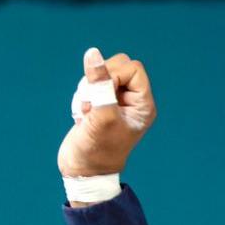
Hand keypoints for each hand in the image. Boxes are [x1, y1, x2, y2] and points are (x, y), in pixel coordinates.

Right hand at [57, 47, 157, 178]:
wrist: (83, 172)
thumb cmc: (97, 150)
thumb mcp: (101, 115)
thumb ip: (100, 84)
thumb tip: (93, 53)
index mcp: (143, 105)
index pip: (132, 68)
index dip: (114, 74)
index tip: (104, 95)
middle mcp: (132, 101)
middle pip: (116, 66)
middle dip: (98, 81)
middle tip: (92, 105)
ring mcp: (115, 102)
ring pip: (99, 75)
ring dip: (87, 91)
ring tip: (87, 114)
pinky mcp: (99, 105)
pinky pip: (89, 86)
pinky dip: (81, 98)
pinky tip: (82, 118)